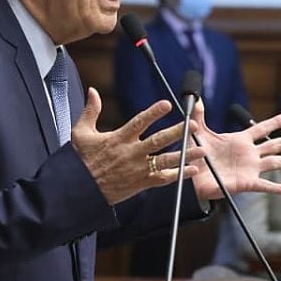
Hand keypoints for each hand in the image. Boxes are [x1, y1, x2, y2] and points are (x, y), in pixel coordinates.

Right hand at [71, 88, 204, 205]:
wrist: (79, 189)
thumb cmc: (79, 161)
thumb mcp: (80, 132)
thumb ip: (90, 111)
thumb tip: (93, 92)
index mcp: (118, 139)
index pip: (139, 122)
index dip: (153, 113)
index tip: (167, 104)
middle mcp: (130, 153)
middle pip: (158, 141)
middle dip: (177, 132)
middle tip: (193, 125)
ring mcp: (137, 169)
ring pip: (165, 160)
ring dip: (184, 154)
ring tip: (201, 149)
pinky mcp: (139, 183)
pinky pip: (162, 179)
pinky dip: (178, 174)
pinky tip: (191, 170)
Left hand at [185, 103, 280, 199]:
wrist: (190, 178)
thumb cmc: (195, 156)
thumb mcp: (196, 133)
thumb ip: (198, 116)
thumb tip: (196, 97)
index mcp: (240, 141)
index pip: (261, 129)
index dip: (275, 122)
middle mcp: (249, 154)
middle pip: (274, 145)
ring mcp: (249, 169)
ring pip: (275, 163)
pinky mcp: (246, 183)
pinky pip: (265, 186)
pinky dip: (278, 189)